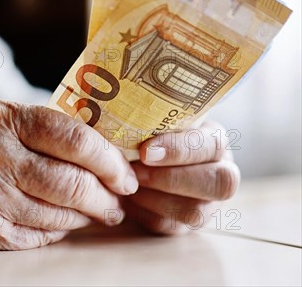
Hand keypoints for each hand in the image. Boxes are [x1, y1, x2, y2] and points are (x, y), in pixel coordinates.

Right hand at [0, 100, 138, 249]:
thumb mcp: (1, 118)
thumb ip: (48, 129)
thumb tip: (107, 153)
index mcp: (2, 119)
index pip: (73, 139)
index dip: (109, 160)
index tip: (127, 173)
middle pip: (70, 183)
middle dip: (107, 197)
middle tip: (119, 200)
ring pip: (58, 215)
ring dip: (87, 217)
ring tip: (98, 211)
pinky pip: (37, 236)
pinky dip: (59, 230)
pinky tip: (63, 221)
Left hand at [121, 120, 240, 233]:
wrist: (144, 156)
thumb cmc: (149, 132)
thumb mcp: (156, 120)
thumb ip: (151, 123)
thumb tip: (126, 126)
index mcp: (216, 140)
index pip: (211, 145)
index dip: (179, 150)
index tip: (145, 151)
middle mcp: (223, 173)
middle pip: (218, 184)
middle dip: (172, 179)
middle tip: (136, 173)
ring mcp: (209, 203)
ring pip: (195, 211)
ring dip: (155, 200)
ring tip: (128, 185)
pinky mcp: (188, 224)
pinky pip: (171, 227)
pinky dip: (145, 214)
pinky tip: (127, 199)